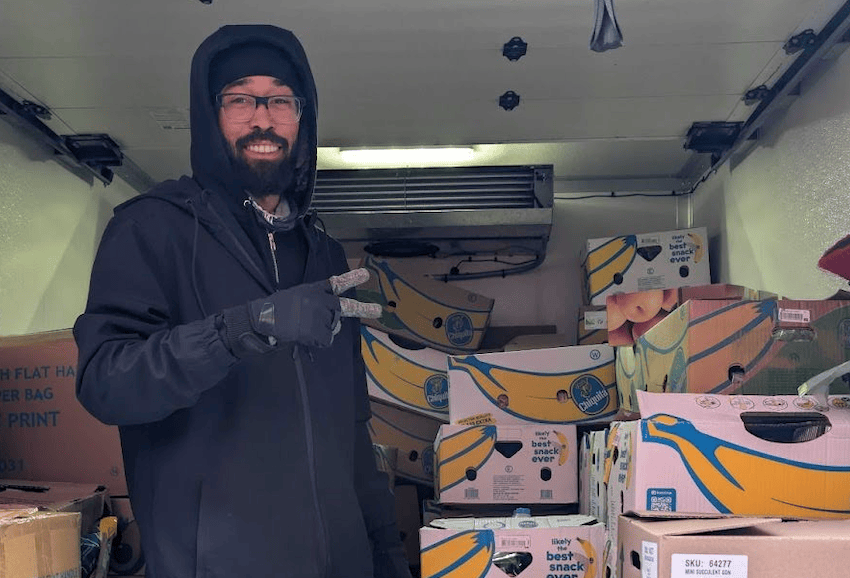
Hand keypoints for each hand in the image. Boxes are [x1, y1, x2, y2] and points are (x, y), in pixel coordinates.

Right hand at [223, 268, 382, 354]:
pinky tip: (303, 336)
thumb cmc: (275, 309)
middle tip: (379, 311)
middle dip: (364, 309)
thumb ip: (314, 304)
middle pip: (346, 307)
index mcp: (314, 290)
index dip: (351, 279)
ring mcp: (321, 315)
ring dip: (321, 333)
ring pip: (332, 329)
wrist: (263, 318)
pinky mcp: (318, 329)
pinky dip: (316, 342)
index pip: (336, 283)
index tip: (366, 274)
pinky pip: (325, 340)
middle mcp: (321, 301)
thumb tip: (331, 320)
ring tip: (303, 329)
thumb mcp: (296, 298)